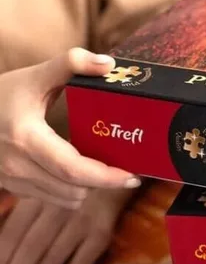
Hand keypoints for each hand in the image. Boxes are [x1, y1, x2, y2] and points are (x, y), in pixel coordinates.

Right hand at [0, 47, 140, 207]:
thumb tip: (108, 64)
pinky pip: (54, 199)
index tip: (132, 176)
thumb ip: (69, 65)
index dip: (106, 177)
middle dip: (104, 183)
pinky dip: (71, 189)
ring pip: (66, 199)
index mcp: (27, 139)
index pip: (73, 169)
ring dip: (88, 188)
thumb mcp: (32, 77)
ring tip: (103, 171)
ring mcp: (14, 181)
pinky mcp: (15, 188)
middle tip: (126, 172)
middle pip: (75, 189)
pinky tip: (79, 173)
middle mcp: (19, 166)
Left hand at [0, 187, 135, 263]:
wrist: (119, 173)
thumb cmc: (80, 180)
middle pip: (31, 246)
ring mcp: (82, 221)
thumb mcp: (48, 184)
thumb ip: (29, 206)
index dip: (2, 257)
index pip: (14, 231)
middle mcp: (59, 207)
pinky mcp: (101, 232)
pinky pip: (80, 262)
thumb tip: (8, 241)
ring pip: (53, 257)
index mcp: (41, 195)